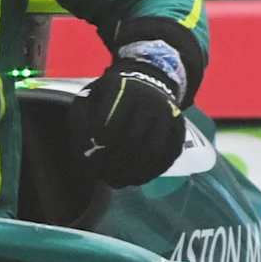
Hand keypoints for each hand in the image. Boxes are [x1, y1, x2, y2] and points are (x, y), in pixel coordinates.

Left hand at [75, 43, 189, 187]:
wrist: (149, 80)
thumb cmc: (112, 94)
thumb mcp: (91, 95)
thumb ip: (80, 119)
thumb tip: (82, 150)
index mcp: (121, 88)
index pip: (108, 122)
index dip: (97, 146)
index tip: (87, 157)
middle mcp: (149, 99)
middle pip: (132, 139)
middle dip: (114, 163)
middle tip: (101, 177)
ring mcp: (168, 113)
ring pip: (154, 150)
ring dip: (134, 172)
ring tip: (117, 181)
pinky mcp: (180, 128)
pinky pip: (169, 155)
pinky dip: (152, 172)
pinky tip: (135, 179)